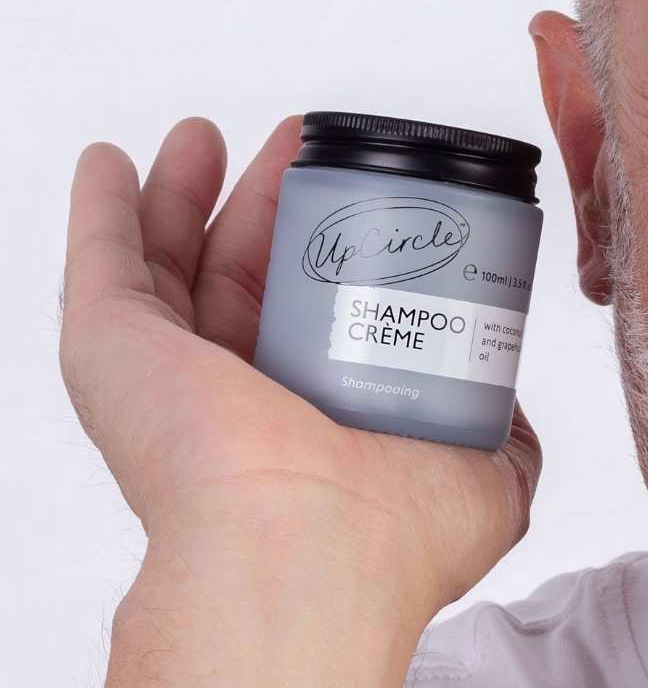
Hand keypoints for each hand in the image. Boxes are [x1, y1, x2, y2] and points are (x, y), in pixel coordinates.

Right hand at [57, 115, 541, 623]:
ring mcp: (173, 376)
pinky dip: (102, 208)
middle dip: (264, 200)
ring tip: (209, 136)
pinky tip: (114, 162)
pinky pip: (101, 261)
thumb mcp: (493, 475)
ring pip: (172, 258)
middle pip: (245, 272)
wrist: (311, 551)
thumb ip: (507, 430)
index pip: (317, 317)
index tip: (358, 193)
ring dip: (187, 190)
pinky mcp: (114, 352)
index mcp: (318, 420)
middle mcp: (241, 401)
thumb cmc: (401, 535)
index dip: (332, 247)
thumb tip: (508, 387)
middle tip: (294, 142)